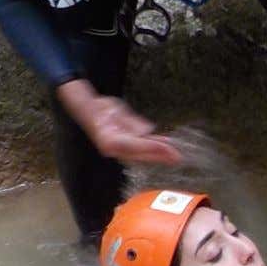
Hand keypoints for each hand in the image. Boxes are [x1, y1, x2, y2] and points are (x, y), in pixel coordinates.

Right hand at [56, 80, 181, 165]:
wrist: (90, 111)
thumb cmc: (102, 108)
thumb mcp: (116, 110)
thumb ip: (132, 122)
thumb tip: (147, 130)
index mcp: (110, 140)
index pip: (135, 145)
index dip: (151, 147)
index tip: (166, 148)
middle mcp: (114, 148)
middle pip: (140, 154)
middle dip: (158, 155)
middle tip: (176, 157)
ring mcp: (118, 149)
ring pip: (141, 154)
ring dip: (157, 154)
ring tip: (173, 154)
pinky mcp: (124, 147)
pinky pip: (140, 150)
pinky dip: (152, 148)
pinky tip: (164, 146)